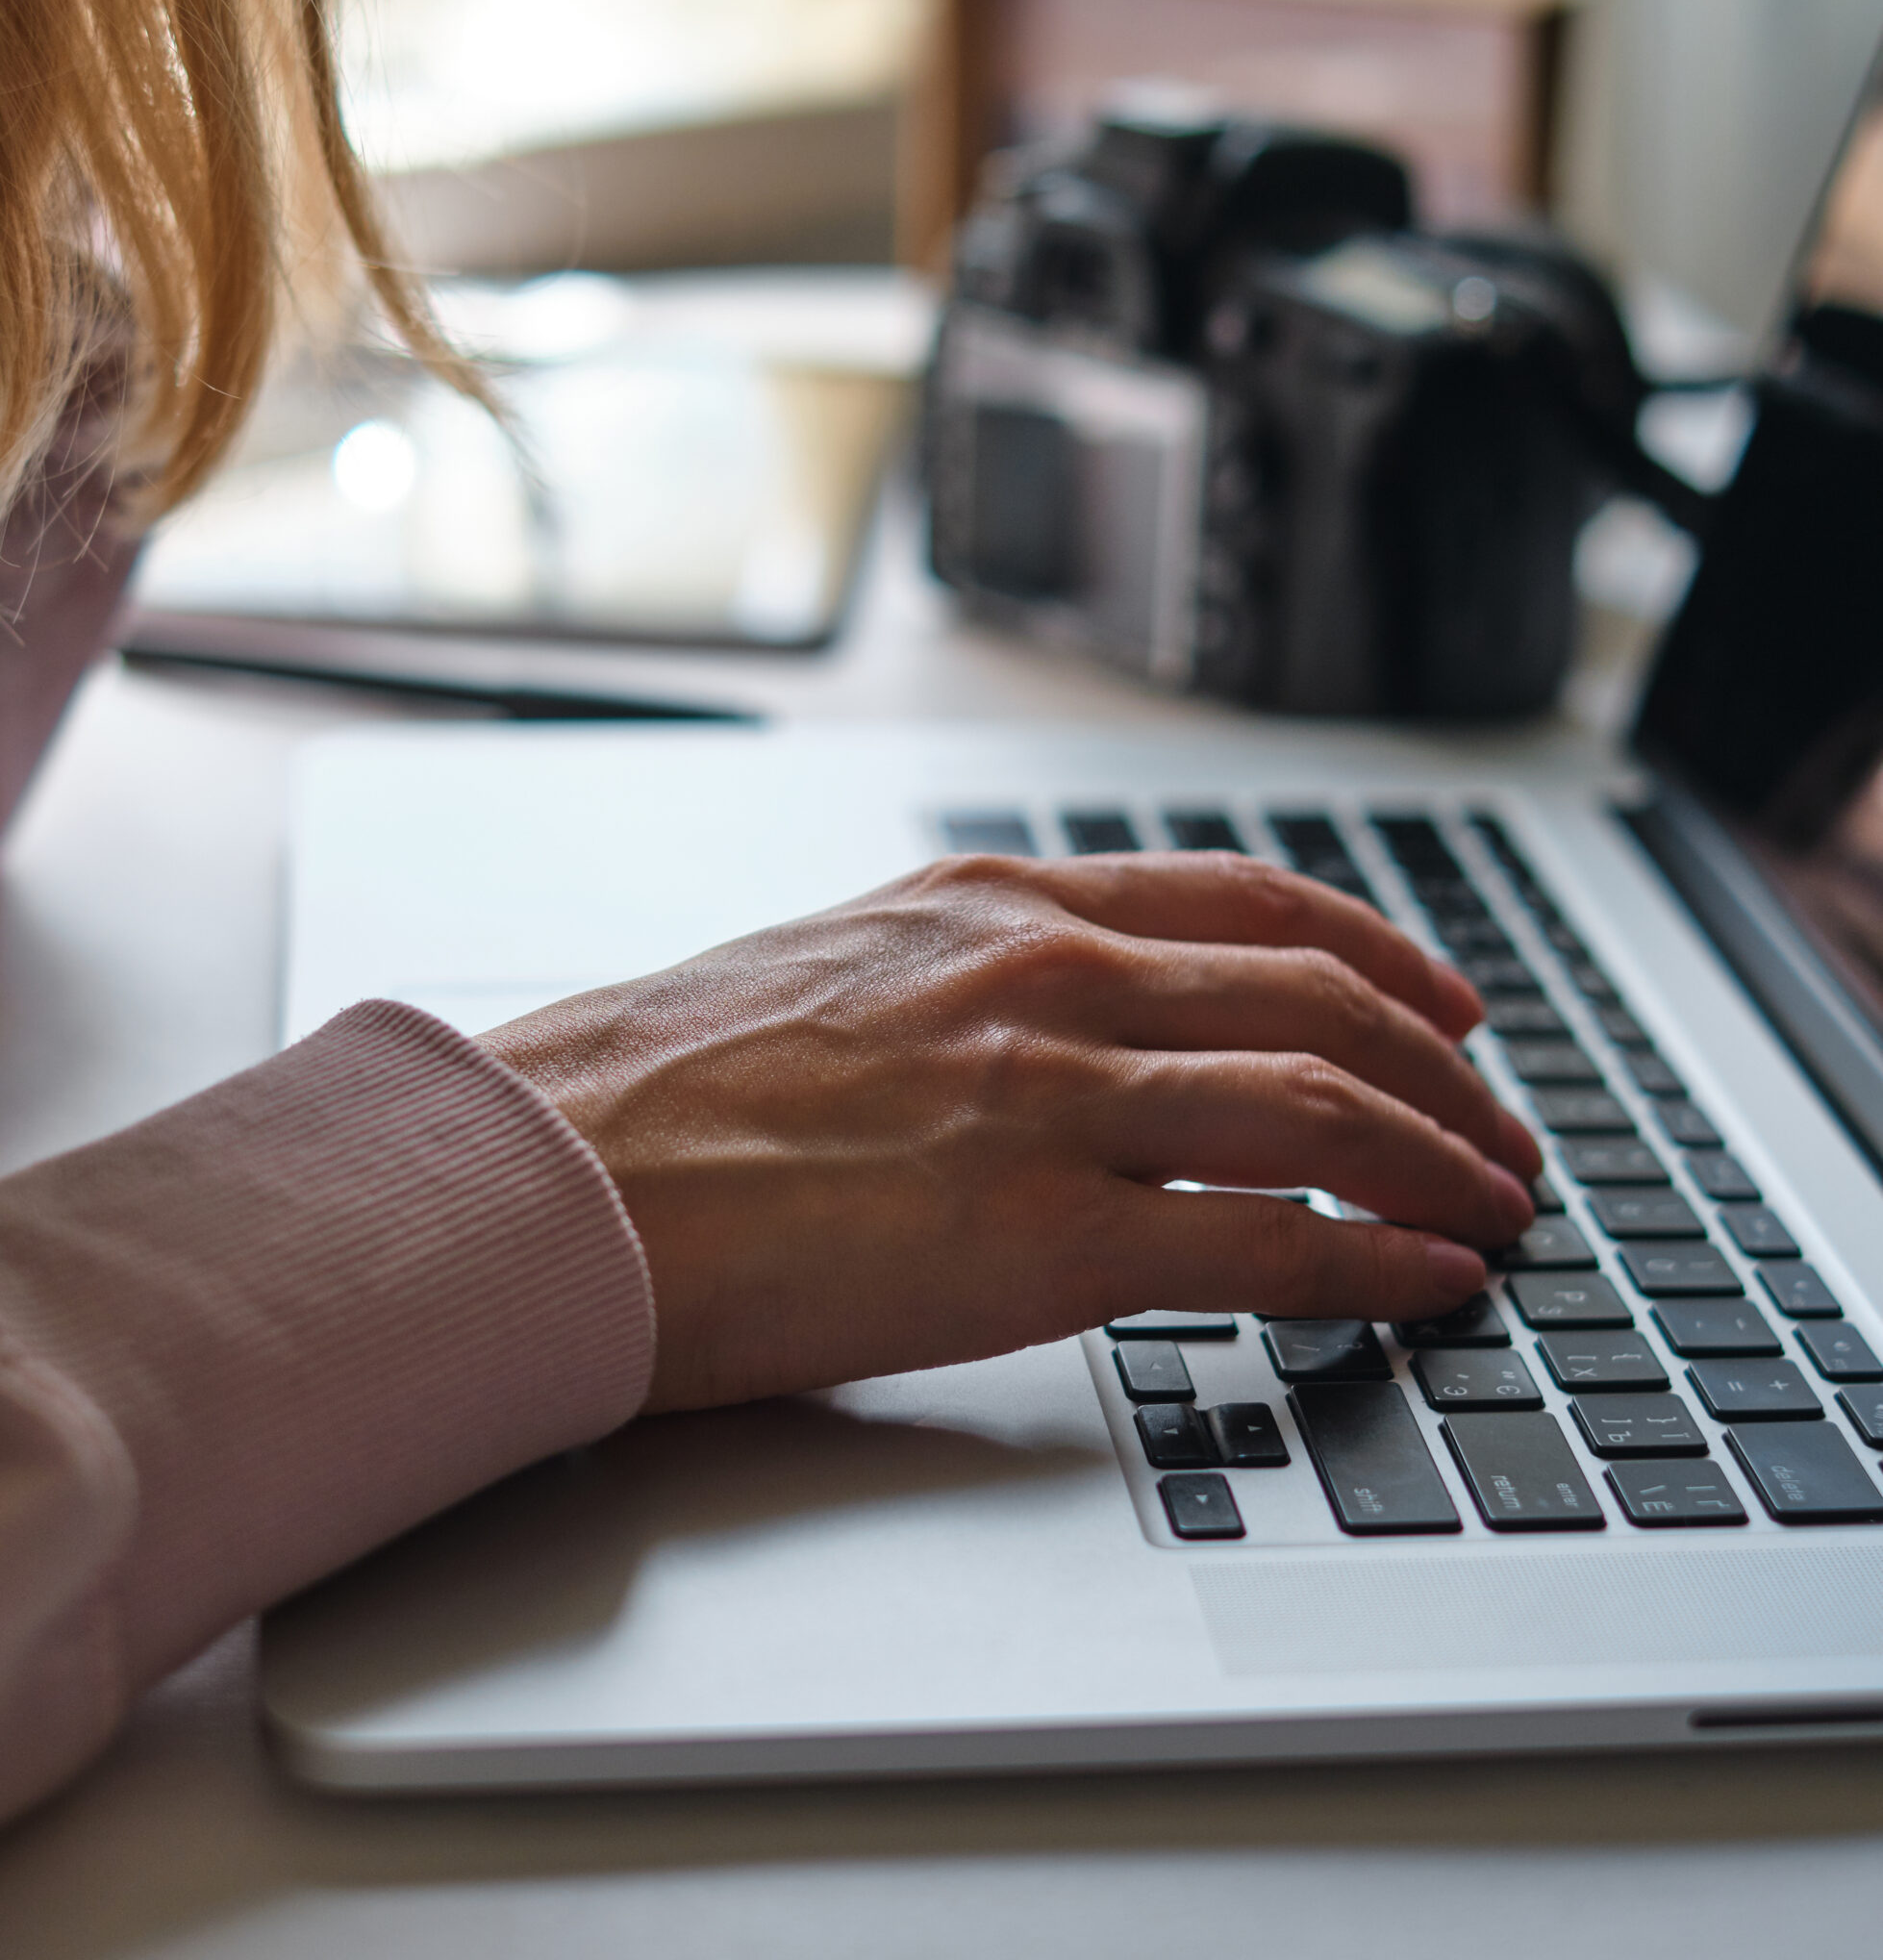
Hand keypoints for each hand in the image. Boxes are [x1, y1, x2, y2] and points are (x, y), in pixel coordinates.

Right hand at [479, 851, 1537, 1413]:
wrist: (551, 1171)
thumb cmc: (661, 1086)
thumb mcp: (839, 966)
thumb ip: (966, 976)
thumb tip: (1053, 1026)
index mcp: (998, 903)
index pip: (1249, 902)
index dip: (1379, 953)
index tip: (1443, 1000)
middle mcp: (1048, 977)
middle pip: (1323, 1002)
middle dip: (1445, 1071)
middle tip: (1503, 1127)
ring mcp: (1053, 1098)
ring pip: (1326, 1106)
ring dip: (1442, 1162)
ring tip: (1497, 1208)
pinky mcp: (1041, 1236)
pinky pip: (1271, 1240)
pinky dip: (1380, 1259)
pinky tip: (1431, 1279)